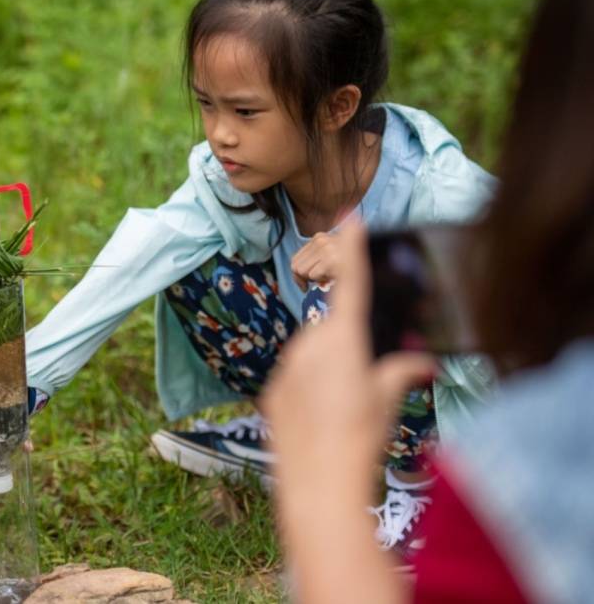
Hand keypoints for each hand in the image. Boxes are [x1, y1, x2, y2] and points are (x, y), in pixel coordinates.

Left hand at [262, 222, 436, 488]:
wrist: (317, 481)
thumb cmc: (360, 435)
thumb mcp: (390, 400)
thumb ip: (403, 371)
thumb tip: (423, 362)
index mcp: (343, 337)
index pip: (352, 281)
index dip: (352, 246)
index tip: (348, 214)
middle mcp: (310, 343)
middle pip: (335, 330)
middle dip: (351, 346)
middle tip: (367, 381)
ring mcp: (287, 366)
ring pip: (313, 355)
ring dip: (329, 369)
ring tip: (344, 409)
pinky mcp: (272, 391)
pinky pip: (295, 379)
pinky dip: (309, 390)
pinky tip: (321, 419)